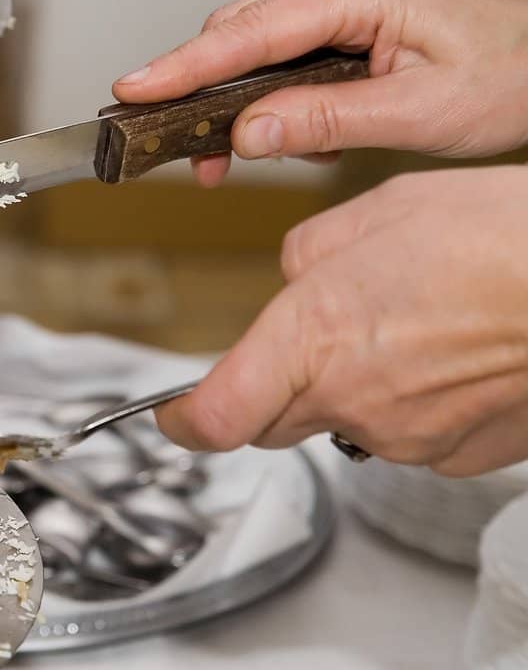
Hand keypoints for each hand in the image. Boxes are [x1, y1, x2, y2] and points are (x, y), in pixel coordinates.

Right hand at [112, 0, 527, 184]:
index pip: (249, 32)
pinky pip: (285, 60)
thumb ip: (327, 120)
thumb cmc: (512, 77)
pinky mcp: (349, 29)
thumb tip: (249, 134)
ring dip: (234, 105)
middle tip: (175, 152)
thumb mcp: (420, 112)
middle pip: (239, 34)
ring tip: (227, 161)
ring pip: (255, 48)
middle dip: (197, 93)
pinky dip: (271, 102)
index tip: (132, 91)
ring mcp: (346, 6)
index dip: (183, 66)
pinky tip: (289, 138)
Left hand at [155, 164, 527, 475]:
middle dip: (274, 389)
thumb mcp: (380, 214)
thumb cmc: (506, 238)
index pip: (215, 417)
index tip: (174, 414)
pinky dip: (417, 403)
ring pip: (350, 424)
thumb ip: (311, 256)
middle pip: (274, 422)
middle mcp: (354, 400)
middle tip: (315, 341)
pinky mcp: (462, 456)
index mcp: (314, 338)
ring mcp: (411, 437)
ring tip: (416, 326)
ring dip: (358, 387)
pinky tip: (454, 356)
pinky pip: (413, 437)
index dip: (182, 422)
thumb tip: (295, 281)